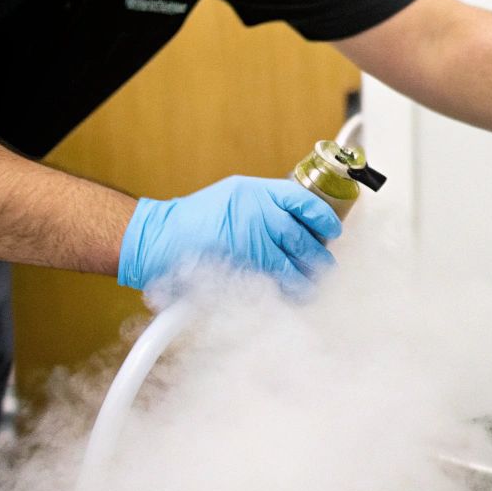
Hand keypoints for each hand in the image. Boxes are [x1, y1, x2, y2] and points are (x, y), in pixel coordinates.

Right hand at [118, 176, 340, 292]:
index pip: (304, 201)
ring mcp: (248, 244)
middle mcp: (256, 215)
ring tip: (311, 286)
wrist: (157, 238)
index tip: (334, 230)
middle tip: (326, 265)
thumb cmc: (196, 218)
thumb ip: (266, 204)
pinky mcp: (239, 271)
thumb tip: (300, 221)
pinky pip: (272, 285)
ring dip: (306, 279)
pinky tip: (291, 297)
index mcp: (257, 193)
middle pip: (302, 238)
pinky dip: (285, 293)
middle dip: (318, 256)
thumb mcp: (235, 196)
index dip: (324, 218)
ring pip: (291, 266)